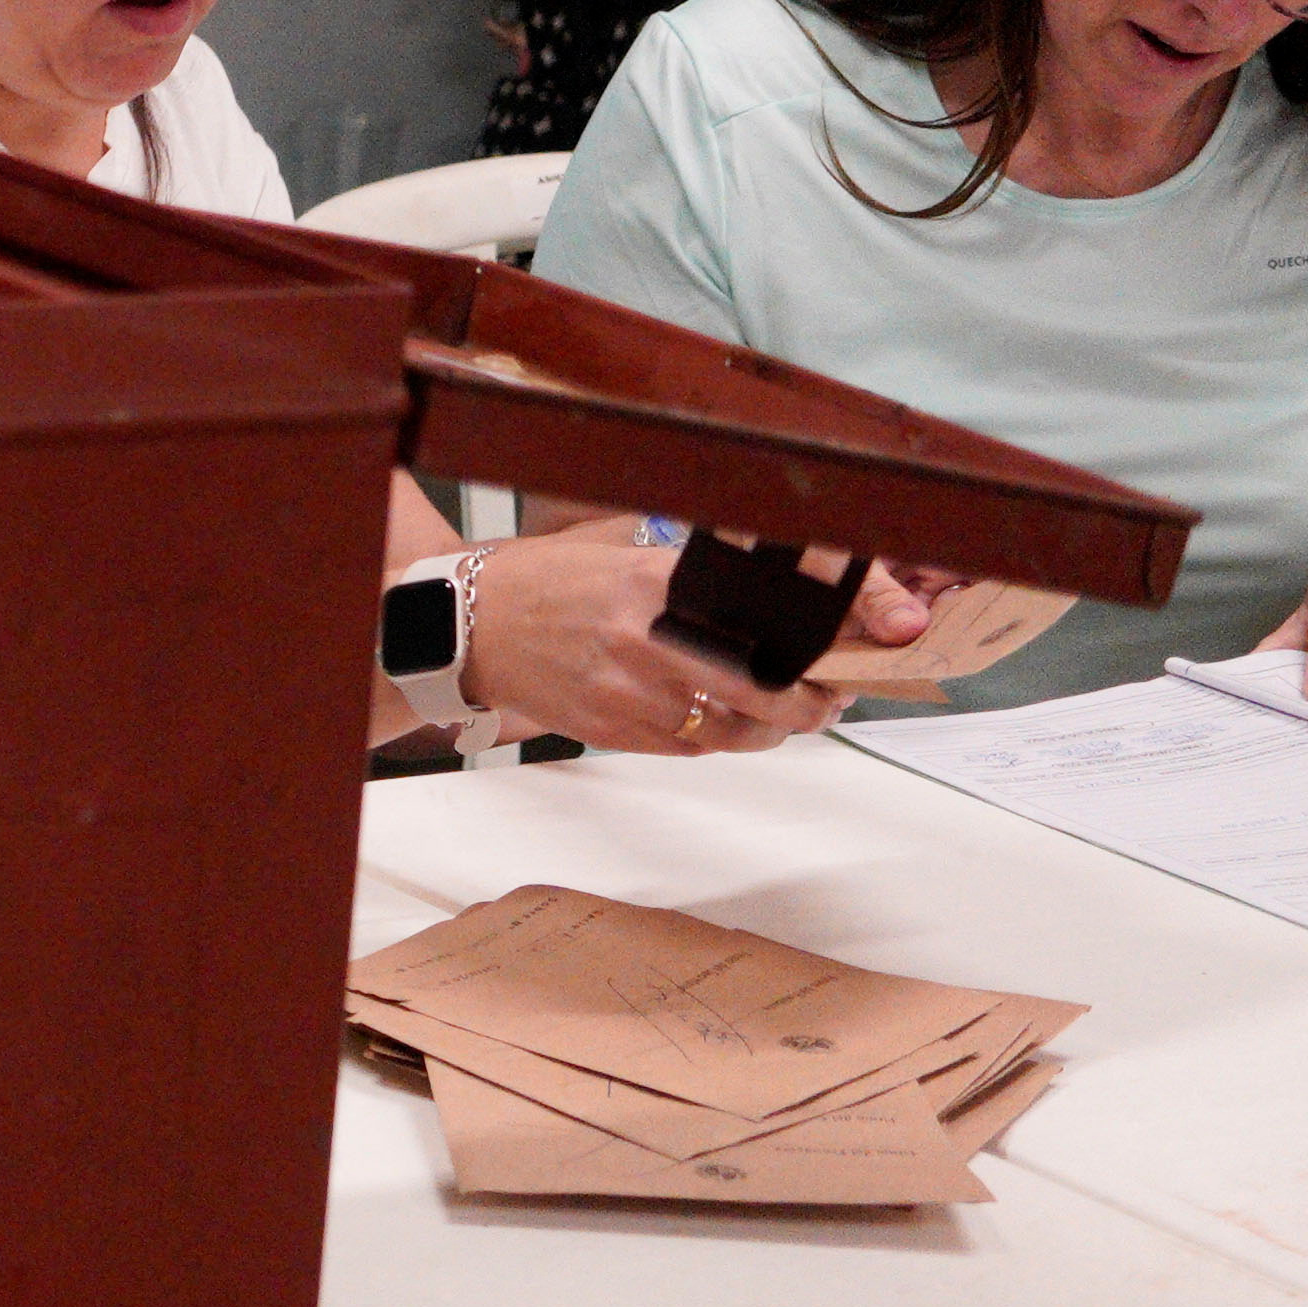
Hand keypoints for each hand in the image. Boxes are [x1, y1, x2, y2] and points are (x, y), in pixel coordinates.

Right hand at [462, 525, 859, 757]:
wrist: (469, 629)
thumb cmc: (547, 587)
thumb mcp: (621, 559)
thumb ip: (688, 581)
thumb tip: (765, 601)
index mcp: (657, 588)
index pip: (760, 621)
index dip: (814, 647)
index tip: (838, 653)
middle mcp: (648, 643)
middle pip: (762, 691)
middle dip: (809, 704)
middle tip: (827, 702)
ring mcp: (630, 694)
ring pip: (730, 731)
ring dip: (767, 730)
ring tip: (780, 718)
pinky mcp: (613, 730)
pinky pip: (687, 746)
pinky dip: (713, 738)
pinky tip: (718, 723)